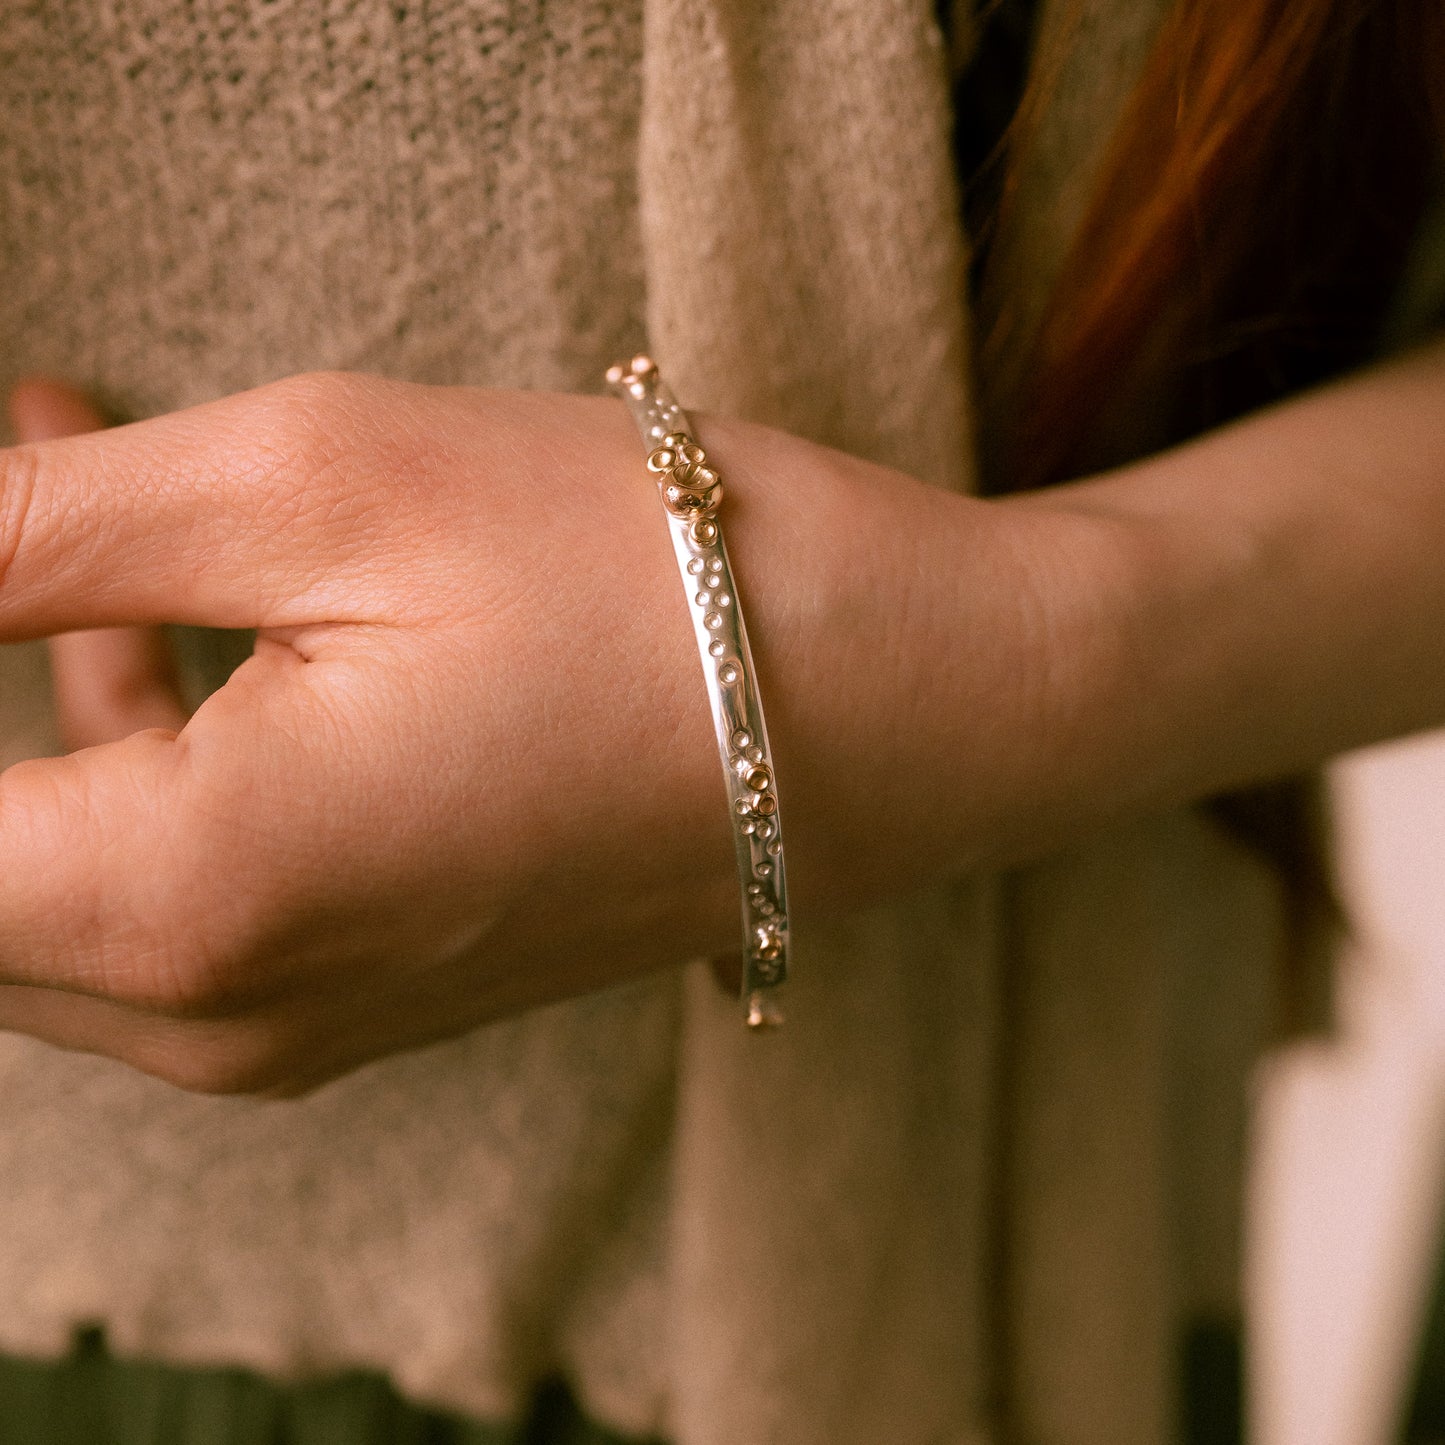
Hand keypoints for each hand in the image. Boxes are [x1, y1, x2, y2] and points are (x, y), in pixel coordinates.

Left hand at [0, 371, 771, 1093]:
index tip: (17, 562)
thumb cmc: (628, 578)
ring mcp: (302, 1025)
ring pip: (49, 892)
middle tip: (23, 480)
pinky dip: (133, 761)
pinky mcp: (366, 992)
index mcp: (193, 901)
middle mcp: (228, 1016)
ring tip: (62, 478)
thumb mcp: (313, 487)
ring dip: (34, 705)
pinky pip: (168, 906)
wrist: (868, 700)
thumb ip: (33, 530)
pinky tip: (163, 615)